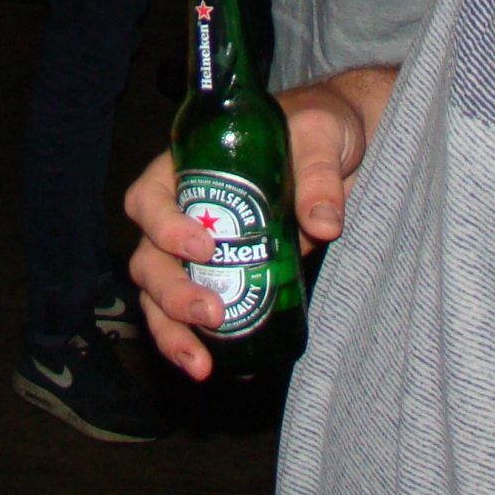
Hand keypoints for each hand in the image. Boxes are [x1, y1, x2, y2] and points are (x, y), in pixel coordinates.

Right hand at [124, 82, 368, 380]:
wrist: (345, 149)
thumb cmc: (318, 125)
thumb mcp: (320, 133)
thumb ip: (319, 173)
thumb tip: (321, 224)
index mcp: (188, 168)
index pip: (149, 199)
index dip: (164, 227)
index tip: (204, 247)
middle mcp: (183, 213)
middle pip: (148, 258)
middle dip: (170, 293)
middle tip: (211, 314)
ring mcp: (201, 252)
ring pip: (159, 296)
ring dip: (172, 331)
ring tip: (202, 365)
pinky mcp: (228, 280)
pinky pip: (195, 318)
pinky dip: (199, 345)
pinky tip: (220, 368)